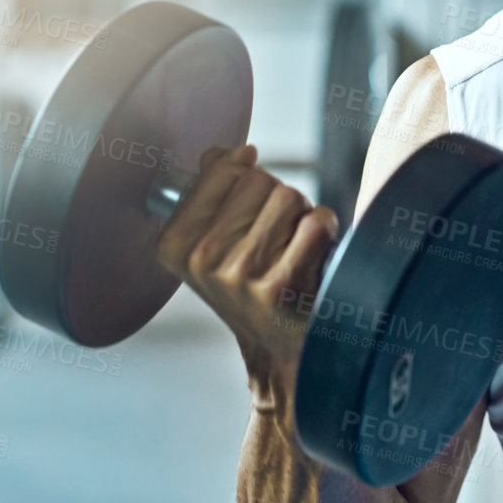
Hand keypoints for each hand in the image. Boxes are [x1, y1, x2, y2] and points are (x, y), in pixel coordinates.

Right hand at [153, 144, 340, 395]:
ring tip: (295, 250)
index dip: (248, 180)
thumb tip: (229, 152)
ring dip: (303, 216)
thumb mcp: (215, 243)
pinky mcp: (281, 286)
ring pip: (290, 197)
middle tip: (278, 238)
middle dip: (278, 200)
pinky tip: (313, 261)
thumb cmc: (251, 288)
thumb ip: (213, 190)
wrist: (280, 350)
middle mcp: (202, 260)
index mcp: (176, 245)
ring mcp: (240, 274)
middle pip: (259, 180)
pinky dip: (325, 233)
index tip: (251, 212)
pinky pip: (316, 222)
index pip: (221, 169)